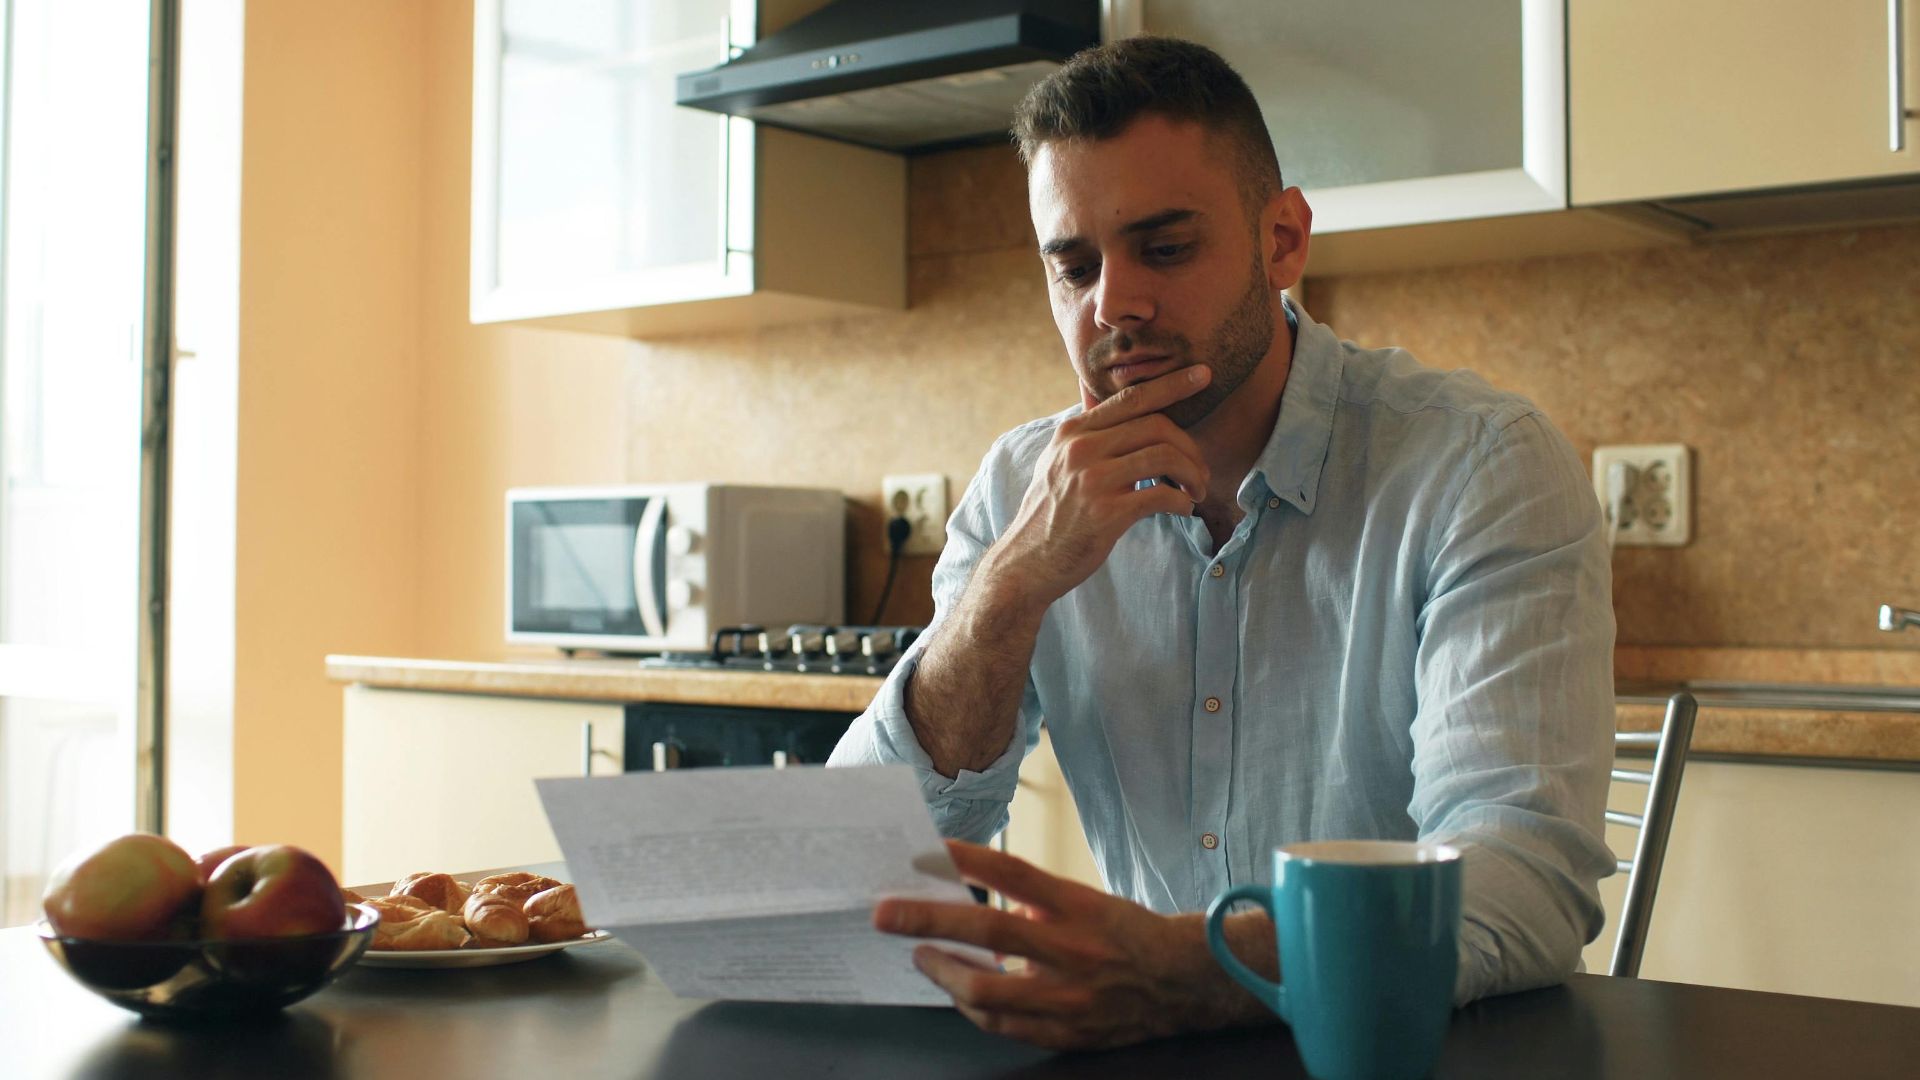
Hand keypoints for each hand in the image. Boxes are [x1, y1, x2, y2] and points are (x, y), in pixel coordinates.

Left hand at [875, 840, 1256, 1050]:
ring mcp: (1070, 997)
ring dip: (943, 971)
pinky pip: (1003, 1025)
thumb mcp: (1083, 901)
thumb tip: (966, 886)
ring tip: (921, 955)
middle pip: (991, 930)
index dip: (967, 859)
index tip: (924, 850)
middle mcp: (1074, 950)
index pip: (1015, 873)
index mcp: (1079, 907)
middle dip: (929, 920)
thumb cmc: (1123, 933)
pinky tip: (956, 990)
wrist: (1180, 983)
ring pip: (988, 991)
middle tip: (886, 912)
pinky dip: (972, 1007)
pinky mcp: (1067, 1033)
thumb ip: (1031, 898)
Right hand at [983, 366, 1211, 612]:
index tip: (1203, 375)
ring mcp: (1092, 480)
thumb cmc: (1051, 513)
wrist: (1027, 562)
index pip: (1131, 398)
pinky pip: (1162, 496)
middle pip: (1156, 426)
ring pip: (1164, 456)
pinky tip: (1183, 510)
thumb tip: (1113, 406)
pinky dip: (1182, 502)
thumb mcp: (1057, 462)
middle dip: (1190, 447)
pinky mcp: (1106, 513)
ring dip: (1193, 474)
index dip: (1171, 384)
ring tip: (1196, 491)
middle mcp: (1080, 449)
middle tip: (1201, 472)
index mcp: (1073, 432)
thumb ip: (1087, 435)